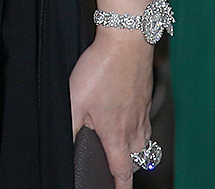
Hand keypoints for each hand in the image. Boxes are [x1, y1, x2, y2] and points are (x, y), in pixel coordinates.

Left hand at [69, 29, 154, 186]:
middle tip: (117, 170)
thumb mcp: (74, 99)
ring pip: (144, 142)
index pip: (122, 170)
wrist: (127, 40)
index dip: (120, 187)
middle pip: (136, 159)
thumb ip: (70, 126)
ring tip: (123, 149)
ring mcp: (143, 111)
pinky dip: (140, 130)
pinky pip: (146, 123)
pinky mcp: (145, 97)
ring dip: (135, 150)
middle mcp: (134, 126)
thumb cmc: (101, 68)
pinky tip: (129, 119)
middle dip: (127, 168)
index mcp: (116, 133)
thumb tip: (67, 144)